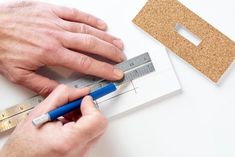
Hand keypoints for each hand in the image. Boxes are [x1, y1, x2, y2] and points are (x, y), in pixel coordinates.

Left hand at [0, 1, 124, 95]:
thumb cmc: (3, 47)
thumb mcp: (19, 74)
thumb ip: (42, 85)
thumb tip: (60, 92)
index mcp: (51, 52)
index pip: (85, 63)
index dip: (103, 69)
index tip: (114, 73)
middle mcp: (57, 35)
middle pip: (91, 45)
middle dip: (110, 52)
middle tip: (121, 58)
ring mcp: (56, 21)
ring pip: (87, 30)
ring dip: (105, 37)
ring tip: (117, 43)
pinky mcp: (52, 10)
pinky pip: (76, 14)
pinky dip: (91, 19)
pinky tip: (101, 25)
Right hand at [1, 85, 107, 156]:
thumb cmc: (24, 144)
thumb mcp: (40, 112)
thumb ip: (63, 96)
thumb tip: (81, 92)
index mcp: (68, 141)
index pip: (97, 120)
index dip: (91, 106)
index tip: (84, 100)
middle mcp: (78, 151)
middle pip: (100, 125)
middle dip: (89, 110)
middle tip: (74, 106)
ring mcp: (81, 155)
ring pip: (96, 130)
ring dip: (84, 118)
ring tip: (66, 116)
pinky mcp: (81, 155)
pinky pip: (90, 137)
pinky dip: (81, 126)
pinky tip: (67, 124)